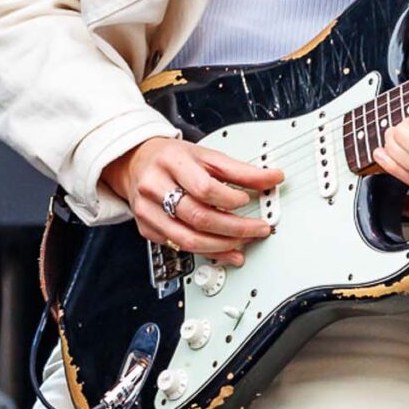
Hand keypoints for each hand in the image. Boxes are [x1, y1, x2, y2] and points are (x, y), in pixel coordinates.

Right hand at [101, 135, 281, 265]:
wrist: (136, 163)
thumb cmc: (172, 159)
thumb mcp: (206, 156)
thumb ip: (240, 170)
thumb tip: (272, 178)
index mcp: (171, 162)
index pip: (204, 188)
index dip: (230, 199)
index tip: (246, 201)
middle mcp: (155, 187)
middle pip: (198, 217)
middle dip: (234, 229)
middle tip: (257, 229)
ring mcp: (147, 211)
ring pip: (188, 240)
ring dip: (222, 247)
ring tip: (242, 244)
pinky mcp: (146, 229)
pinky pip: (178, 247)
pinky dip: (205, 253)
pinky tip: (222, 251)